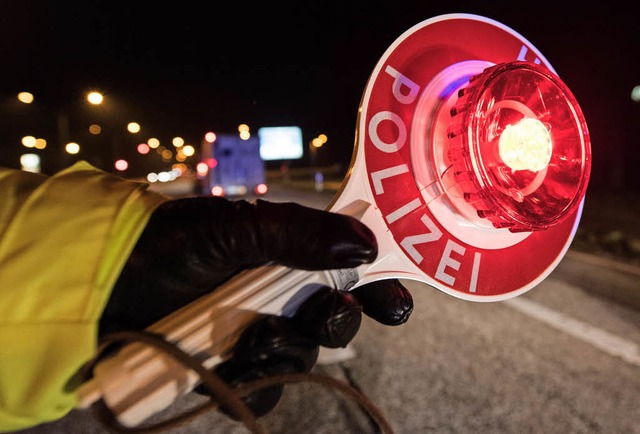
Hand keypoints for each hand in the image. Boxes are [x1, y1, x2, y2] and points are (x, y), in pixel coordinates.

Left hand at [100, 197, 412, 415]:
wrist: (107, 283)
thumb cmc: (171, 244)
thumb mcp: (237, 228)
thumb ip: (301, 233)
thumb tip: (367, 242)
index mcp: (286, 258)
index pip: (347, 274)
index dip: (377, 289)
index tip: (395, 301)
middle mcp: (277, 298)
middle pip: (334, 320)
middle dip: (339, 319)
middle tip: (330, 310)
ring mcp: (254, 336)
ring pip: (302, 355)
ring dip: (291, 347)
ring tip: (257, 335)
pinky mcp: (229, 372)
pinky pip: (263, 387)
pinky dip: (256, 378)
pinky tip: (236, 362)